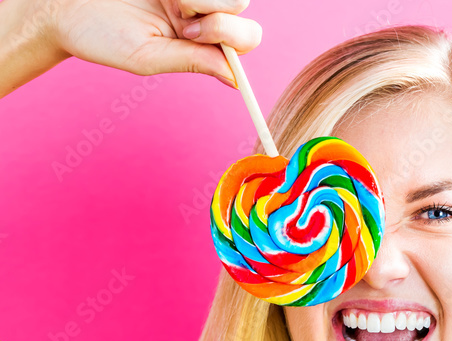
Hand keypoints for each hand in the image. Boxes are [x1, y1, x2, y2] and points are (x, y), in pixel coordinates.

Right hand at [45, 0, 262, 86]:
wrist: (62, 6)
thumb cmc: (101, 36)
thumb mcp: (146, 57)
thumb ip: (190, 62)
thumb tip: (236, 79)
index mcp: (201, 42)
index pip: (245, 39)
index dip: (229, 35)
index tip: (192, 35)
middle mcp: (201, 13)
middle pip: (241, 7)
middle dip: (217, 14)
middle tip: (180, 15)